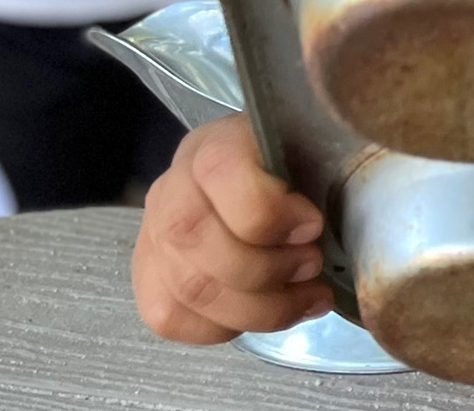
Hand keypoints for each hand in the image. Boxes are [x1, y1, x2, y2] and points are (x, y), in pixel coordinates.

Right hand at [133, 116, 333, 343]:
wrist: (256, 176)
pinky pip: (173, 319)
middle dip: (267, 269)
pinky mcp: (150, 280)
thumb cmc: (293, 166)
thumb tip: (322, 224)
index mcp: (213, 145)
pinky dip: (225, 327)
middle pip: (196, 240)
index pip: (218, 172)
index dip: (268, 210)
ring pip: (190, 288)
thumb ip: (320, 170)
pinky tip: (262, 312)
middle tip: (312, 266)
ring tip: (306, 298)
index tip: (313, 226)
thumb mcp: (311, 150)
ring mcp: (154, 236)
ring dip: (259, 308)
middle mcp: (173, 188)